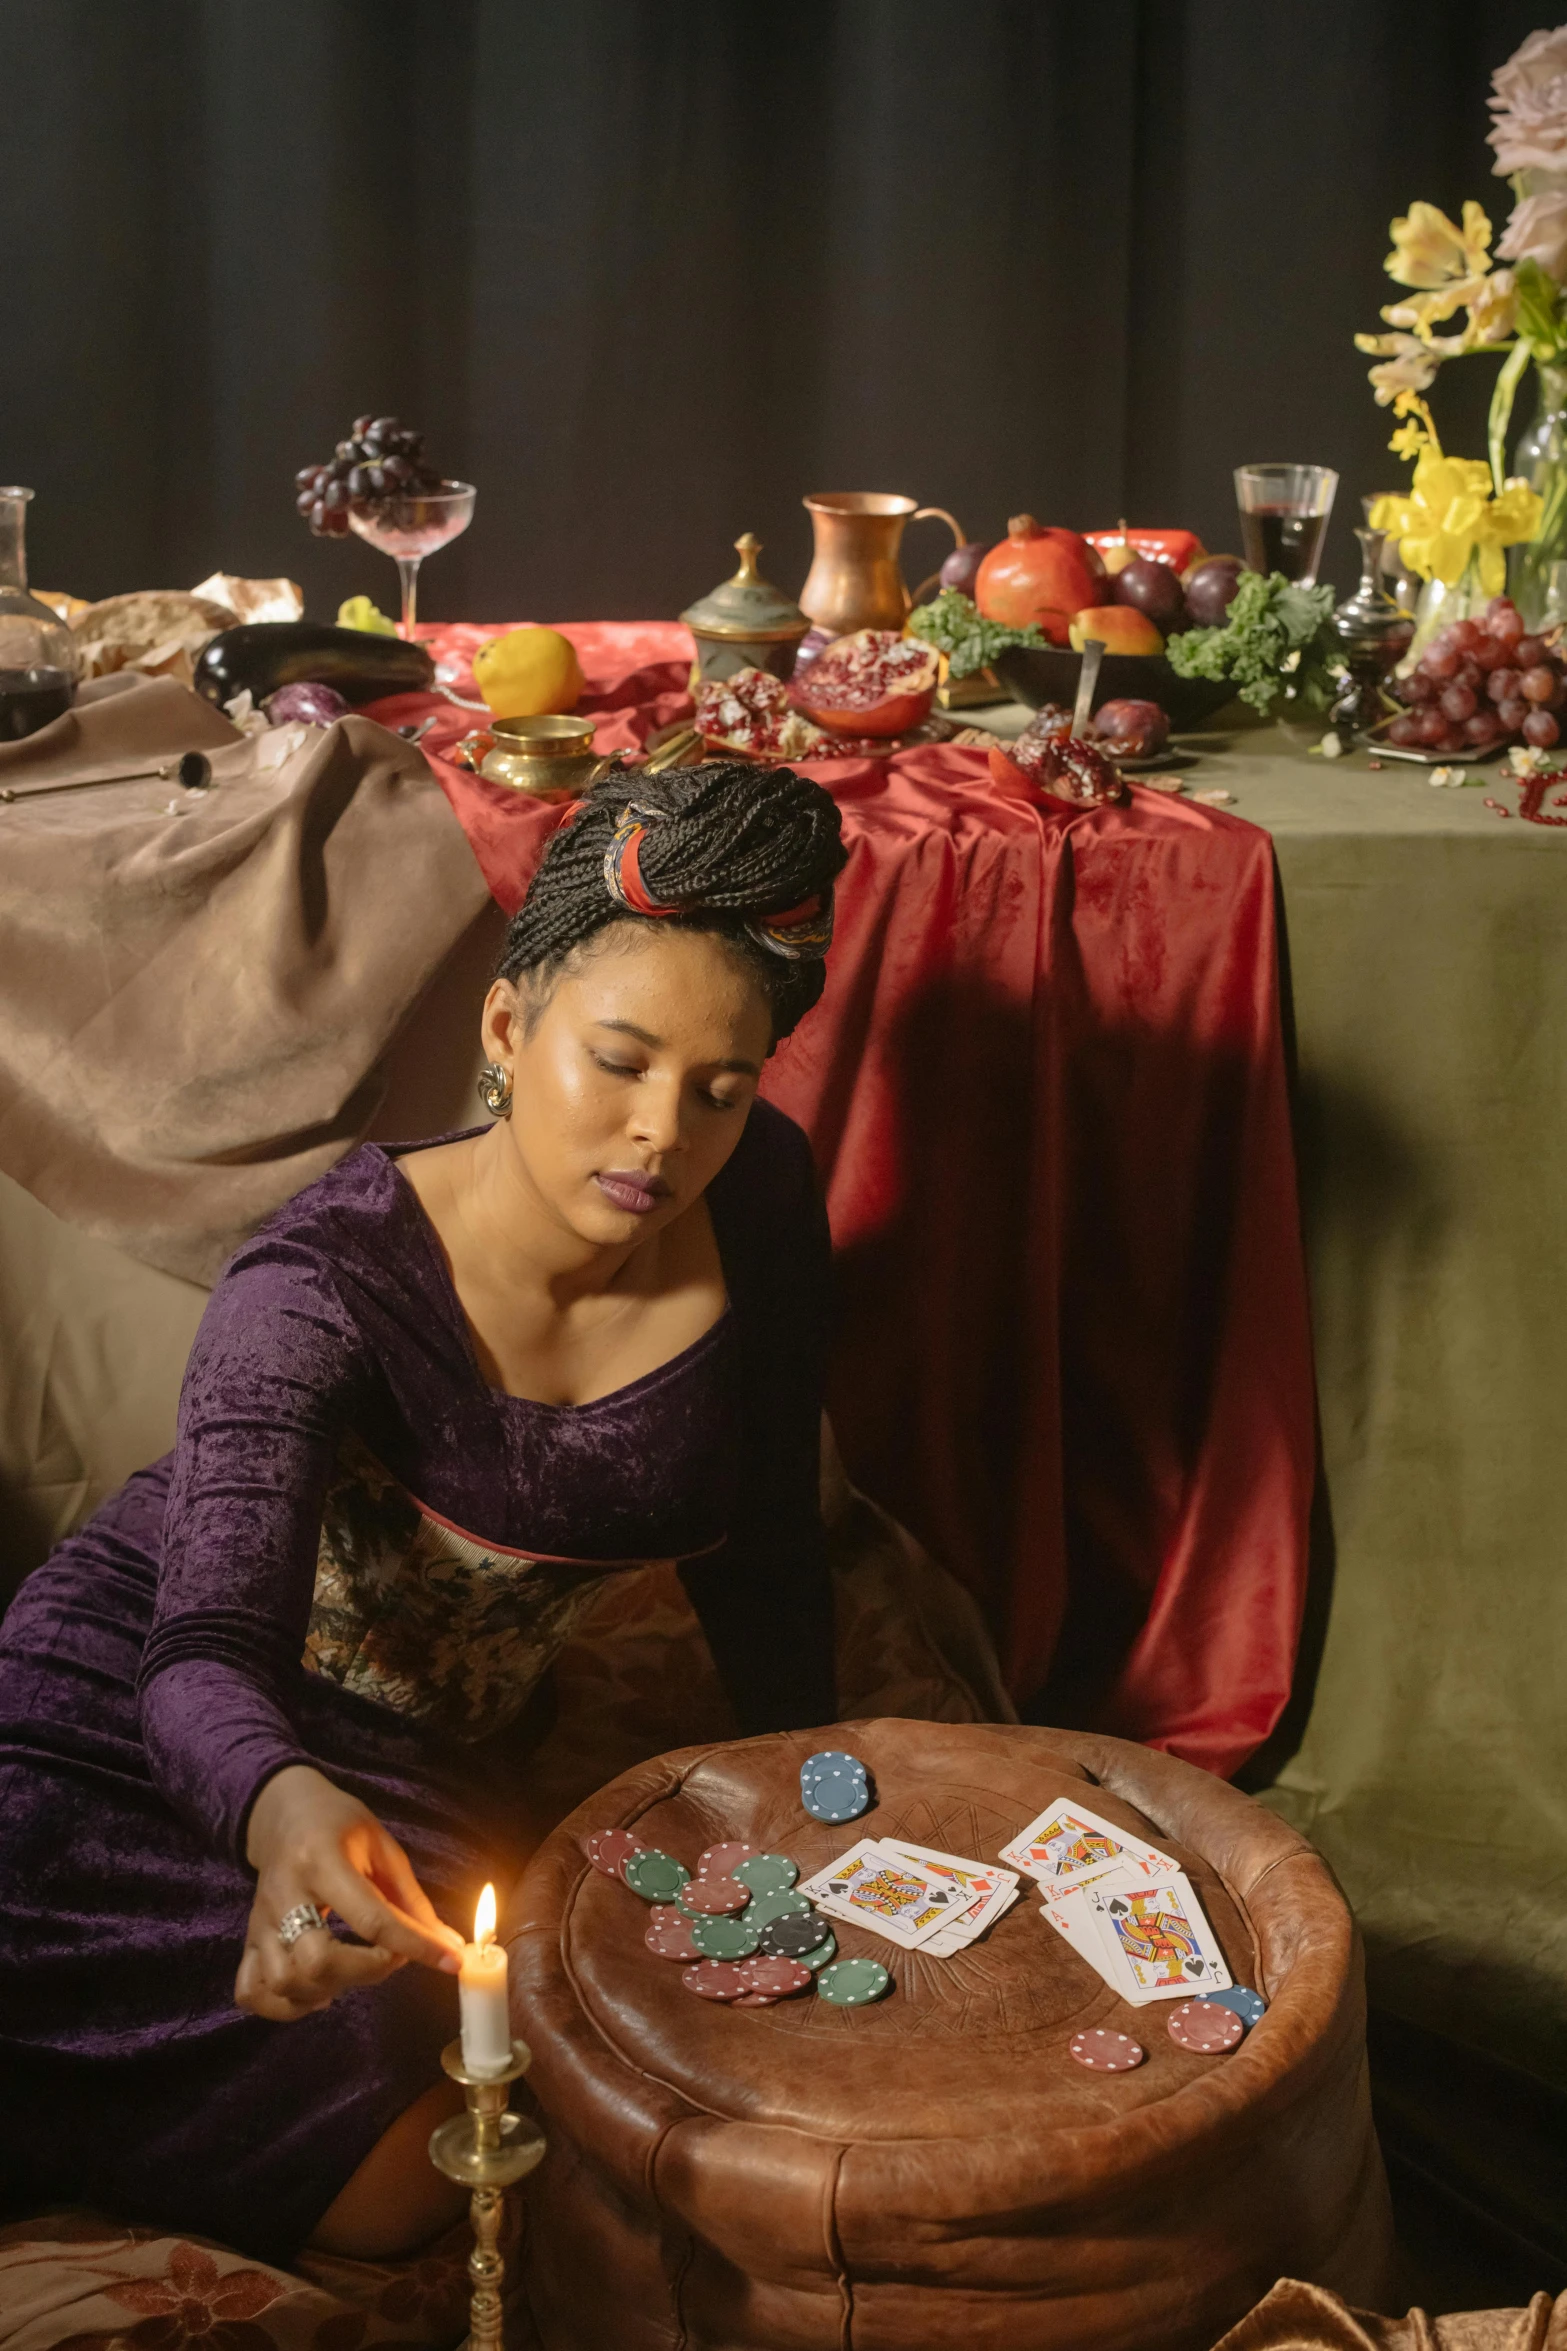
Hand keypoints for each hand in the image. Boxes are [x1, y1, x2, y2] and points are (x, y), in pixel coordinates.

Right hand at [236, 1764, 463, 2021]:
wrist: (282, 1813)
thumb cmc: (339, 1824)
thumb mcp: (382, 1846)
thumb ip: (411, 1899)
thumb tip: (448, 1944)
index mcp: (322, 1861)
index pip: (371, 1919)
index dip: (416, 1946)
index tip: (451, 1961)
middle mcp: (285, 1895)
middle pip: (318, 1960)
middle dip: (367, 1972)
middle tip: (392, 1958)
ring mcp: (260, 1922)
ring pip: (285, 1982)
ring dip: (329, 1990)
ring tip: (355, 1972)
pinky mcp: (248, 1941)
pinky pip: (252, 1991)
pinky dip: (285, 2006)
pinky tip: (316, 1991)